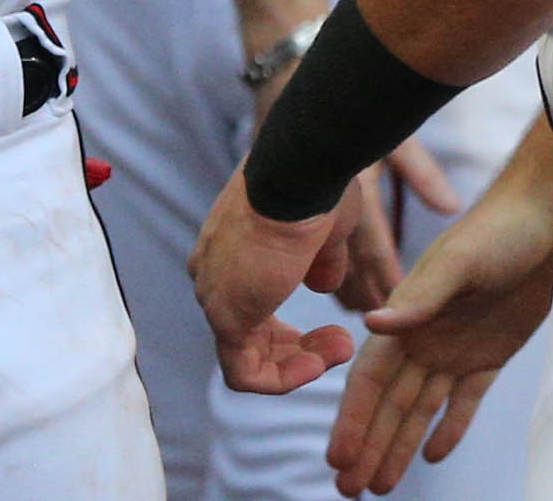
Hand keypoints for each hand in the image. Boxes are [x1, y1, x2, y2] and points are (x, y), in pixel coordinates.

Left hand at [189, 172, 362, 396]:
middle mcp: (212, 272)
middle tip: (340, 342)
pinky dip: (282, 378)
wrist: (298, 175)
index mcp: (229, 249)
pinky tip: (317, 362)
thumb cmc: (313, 189)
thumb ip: (318, 262)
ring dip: (297, 365)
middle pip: (248, 335)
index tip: (334, 327)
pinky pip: (244, 371)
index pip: (251, 304)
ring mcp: (214, 295)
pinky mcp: (225, 317)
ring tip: (339, 348)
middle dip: (297, 349)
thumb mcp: (323, 232)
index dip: (291, 330)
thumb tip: (321, 283)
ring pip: (246, 357)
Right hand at [327, 148, 552, 494]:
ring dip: (399, 445)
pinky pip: (465, 400)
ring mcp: (456, 348)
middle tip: (349, 489)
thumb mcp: (458, 264)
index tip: (337, 457)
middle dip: (368, 445)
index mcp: (406, 317)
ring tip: (381, 486)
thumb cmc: (497, 232)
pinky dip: (450, 427)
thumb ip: (418, 298)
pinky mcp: (490, 354)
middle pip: (390, 403)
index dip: (352, 419)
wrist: (545, 221)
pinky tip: (433, 454)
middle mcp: (423, 337)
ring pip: (420, 409)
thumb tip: (370, 324)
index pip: (370, 379)